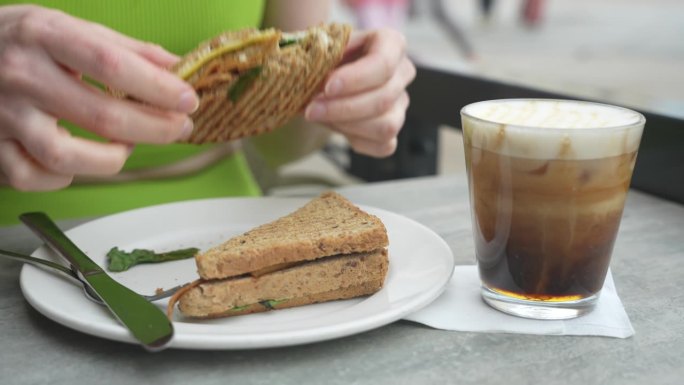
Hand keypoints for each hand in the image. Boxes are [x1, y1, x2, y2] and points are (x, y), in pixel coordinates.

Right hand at [0, 5, 198, 190]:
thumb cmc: (19, 42)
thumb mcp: (67, 28)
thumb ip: (125, 49)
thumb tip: (177, 68)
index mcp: (44, 35)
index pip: (113, 65)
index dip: (158, 88)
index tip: (188, 99)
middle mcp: (21, 75)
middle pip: (102, 116)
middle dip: (155, 128)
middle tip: (178, 128)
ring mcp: (3, 115)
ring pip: (67, 157)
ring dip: (112, 158)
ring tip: (127, 146)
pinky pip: (37, 177)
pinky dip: (67, 176)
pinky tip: (81, 160)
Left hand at [304, 28, 415, 156]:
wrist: (326, 75)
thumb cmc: (327, 58)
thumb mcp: (324, 48)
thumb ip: (324, 59)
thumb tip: (321, 81)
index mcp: (392, 44)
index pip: (383, 63)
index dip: (355, 79)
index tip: (327, 87)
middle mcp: (403, 72)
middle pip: (384, 98)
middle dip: (342, 108)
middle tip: (311, 109)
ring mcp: (401, 103)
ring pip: (386, 126)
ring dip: (347, 125)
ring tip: (320, 116)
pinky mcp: (394, 129)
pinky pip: (383, 145)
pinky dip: (356, 140)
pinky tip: (335, 126)